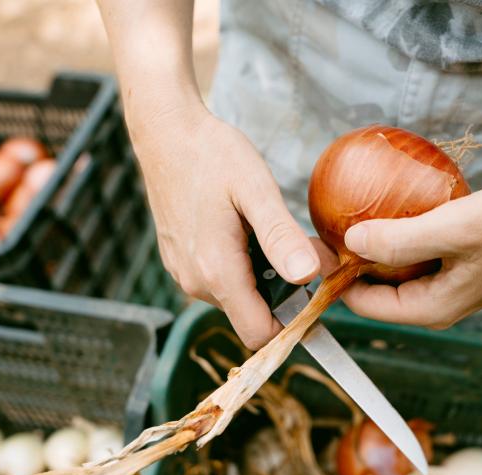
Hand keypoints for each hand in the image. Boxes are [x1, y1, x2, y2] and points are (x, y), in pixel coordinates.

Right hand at [130, 107, 322, 347]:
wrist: (166, 132)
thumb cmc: (212, 155)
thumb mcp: (256, 191)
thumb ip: (280, 236)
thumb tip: (308, 276)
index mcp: (217, 272)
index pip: (259, 333)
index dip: (292, 323)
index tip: (315, 290)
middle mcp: (196, 283)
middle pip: (252, 315)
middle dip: (282, 291)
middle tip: (299, 244)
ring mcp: (184, 275)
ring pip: (238, 298)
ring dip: (263, 276)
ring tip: (268, 229)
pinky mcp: (180, 263)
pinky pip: (221, 281)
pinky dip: (242, 265)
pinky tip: (246, 229)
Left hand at [339, 175, 481, 328]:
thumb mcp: (453, 227)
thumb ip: (399, 240)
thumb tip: (349, 244)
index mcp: (432, 309)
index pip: (364, 305)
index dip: (337, 276)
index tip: (320, 239)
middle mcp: (438, 303)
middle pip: (376, 290)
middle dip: (352, 260)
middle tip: (333, 219)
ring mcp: (450, 284)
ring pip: (396, 270)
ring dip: (376, 245)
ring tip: (354, 209)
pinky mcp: (459, 262)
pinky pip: (417, 252)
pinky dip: (401, 233)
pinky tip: (392, 203)